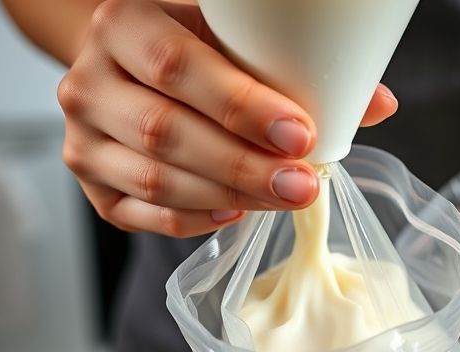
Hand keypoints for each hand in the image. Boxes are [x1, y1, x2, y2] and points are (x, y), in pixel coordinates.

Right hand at [58, 0, 397, 236]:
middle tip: (302, 184)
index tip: (301, 135)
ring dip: (227, 196)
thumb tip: (378, 103)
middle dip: (242, 165)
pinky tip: (236, 213)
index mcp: (122, 23)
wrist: (127, 65)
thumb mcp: (232, 36)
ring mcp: (81, 137)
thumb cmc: (192, 48)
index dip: (241, 106)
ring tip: (283, 200)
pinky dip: (193, 219)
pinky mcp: (89, 183)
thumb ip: (294, 65)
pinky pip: (141, 214)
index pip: (176, 66)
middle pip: (163, 132)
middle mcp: (87, 80)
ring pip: (152, 179)